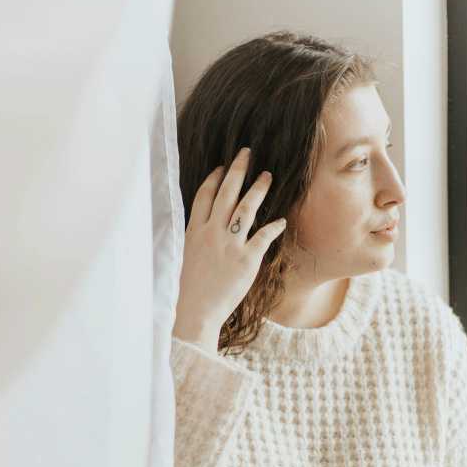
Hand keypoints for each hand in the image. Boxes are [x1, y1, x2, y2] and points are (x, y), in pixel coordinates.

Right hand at [173, 147, 286, 353]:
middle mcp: (211, 233)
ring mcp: (229, 245)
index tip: (222, 166)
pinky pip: (263, 236)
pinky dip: (274, 226)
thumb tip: (202, 230)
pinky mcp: (246, 260)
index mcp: (193, 231)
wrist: (194, 313)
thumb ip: (194, 240)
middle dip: (237, 170)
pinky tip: (282, 221)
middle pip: (226, 193)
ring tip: (267, 176)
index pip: (204, 196)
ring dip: (257, 189)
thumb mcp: (183, 258)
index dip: (214, 178)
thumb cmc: (186, 290)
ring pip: (245, 207)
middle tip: (247, 153)